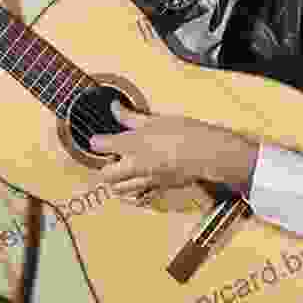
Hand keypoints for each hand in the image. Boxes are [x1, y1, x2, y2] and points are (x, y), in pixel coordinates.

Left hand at [90, 102, 257, 202]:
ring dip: (116, 181)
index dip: (96, 142)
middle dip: (104, 168)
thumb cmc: (183, 132)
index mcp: (131, 143)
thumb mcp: (155, 119)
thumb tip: (116, 108)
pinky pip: (139, 193)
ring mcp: (146, 179)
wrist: (205, 153)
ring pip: (120, 189)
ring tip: (123, 170)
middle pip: (106, 175)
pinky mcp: (159, 188)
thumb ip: (131, 117)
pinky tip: (140, 179)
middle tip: (111, 158)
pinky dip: (134, 189)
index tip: (97, 139)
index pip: (100, 145)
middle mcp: (134, 165)